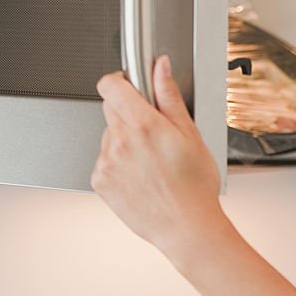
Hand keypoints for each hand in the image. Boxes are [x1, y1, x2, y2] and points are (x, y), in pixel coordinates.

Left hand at [92, 56, 224, 254]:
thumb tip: (161, 68)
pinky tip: (142, 176)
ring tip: (152, 162)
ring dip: (125, 140)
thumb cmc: (195, 187)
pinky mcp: (100, 180)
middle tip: (155, 133)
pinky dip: (119, 163)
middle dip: (130, 113)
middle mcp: (119, 141)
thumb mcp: (191, 135)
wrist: (186, 228)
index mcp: (143, 125)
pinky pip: (105, 159)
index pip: (111, 85)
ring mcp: (106, 162)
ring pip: (109, 135)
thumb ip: (170, 97)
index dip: (122, 81)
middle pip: (111, 108)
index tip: (132, 87)